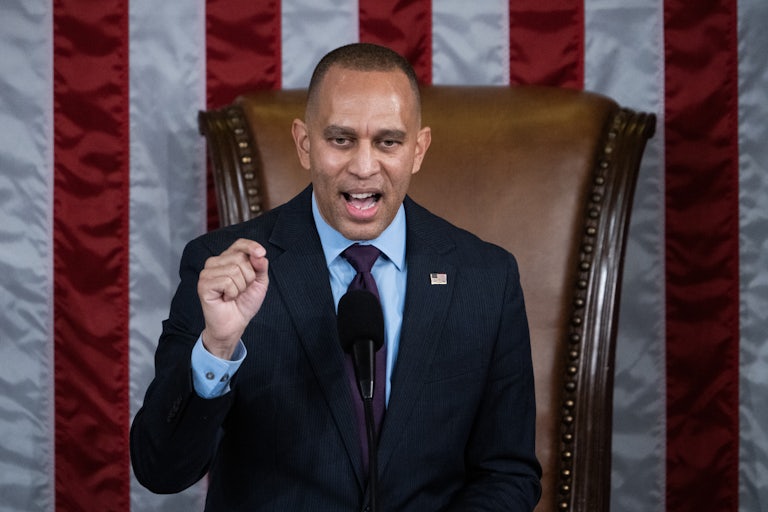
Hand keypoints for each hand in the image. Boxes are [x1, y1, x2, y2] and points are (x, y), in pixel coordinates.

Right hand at [197, 238, 268, 358]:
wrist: (235, 323)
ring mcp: (207, 273)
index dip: (251, 246)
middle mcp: (215, 262)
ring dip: (241, 287)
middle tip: (242, 289)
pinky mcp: (203, 285)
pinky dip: (232, 293)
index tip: (261, 253)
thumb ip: (260, 266)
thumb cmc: (244, 302)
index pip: (239, 244)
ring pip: (234, 270)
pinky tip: (226, 298)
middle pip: (240, 258)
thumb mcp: (259, 282)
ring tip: (234, 294)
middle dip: (249, 277)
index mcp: (228, 259)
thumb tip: (259, 254)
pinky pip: (226, 282)